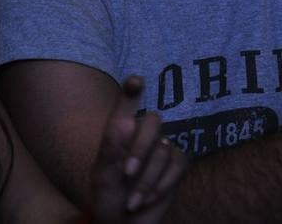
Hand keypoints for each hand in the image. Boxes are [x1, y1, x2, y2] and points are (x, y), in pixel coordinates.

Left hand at [90, 75, 186, 223]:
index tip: (135, 81)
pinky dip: (162, 184)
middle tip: (127, 173)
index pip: (126, 105)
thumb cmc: (109, 197)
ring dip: (147, 179)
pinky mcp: (178, 163)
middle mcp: (143, 134)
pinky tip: (148, 198)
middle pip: (152, 122)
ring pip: (163, 148)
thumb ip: (111, 148)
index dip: (131, 92)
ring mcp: (163, 146)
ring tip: (132, 200)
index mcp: (121, 132)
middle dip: (140, 149)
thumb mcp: (103, 176)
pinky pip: (177, 164)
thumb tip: (125, 122)